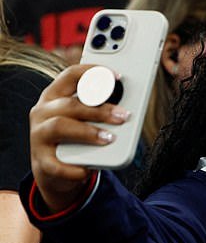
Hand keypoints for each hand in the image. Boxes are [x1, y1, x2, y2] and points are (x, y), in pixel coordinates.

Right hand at [30, 65, 129, 210]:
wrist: (53, 169)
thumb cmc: (75, 135)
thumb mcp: (84, 117)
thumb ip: (99, 107)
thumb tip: (129, 106)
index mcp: (55, 95)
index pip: (70, 75)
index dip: (93, 72)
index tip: (117, 76)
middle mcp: (43, 112)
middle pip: (70, 104)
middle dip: (100, 110)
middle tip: (123, 116)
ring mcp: (39, 135)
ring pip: (60, 127)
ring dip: (88, 132)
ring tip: (110, 138)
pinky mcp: (41, 160)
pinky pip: (56, 164)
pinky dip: (73, 168)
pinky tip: (88, 170)